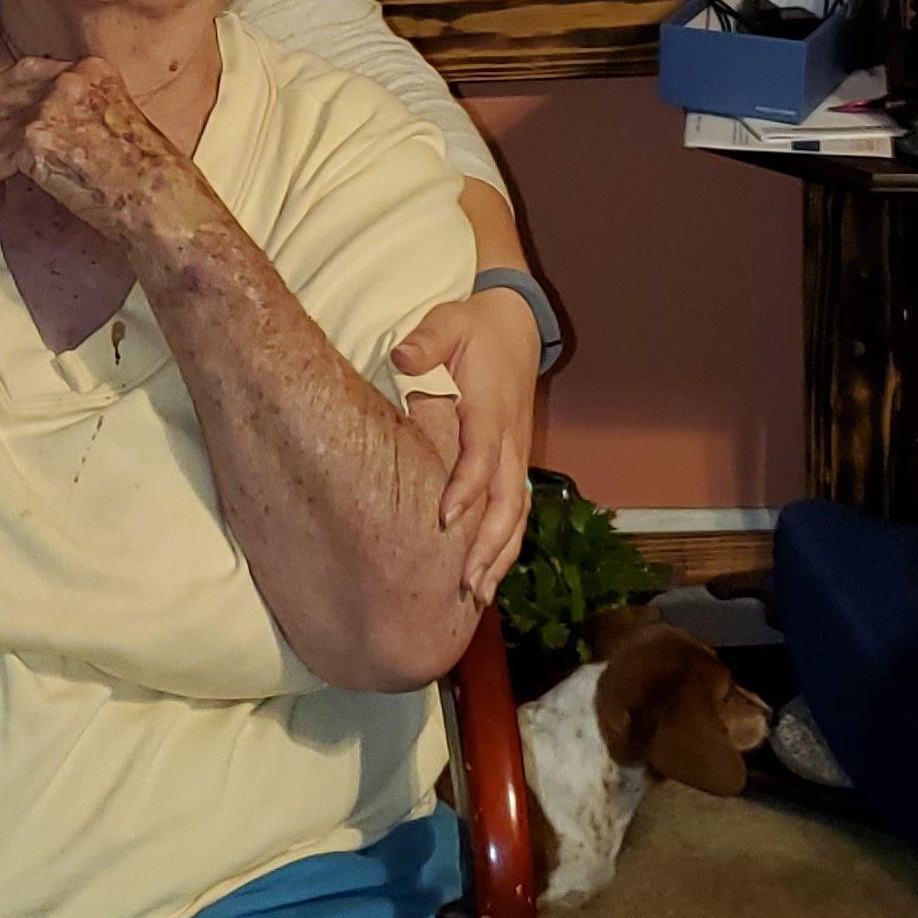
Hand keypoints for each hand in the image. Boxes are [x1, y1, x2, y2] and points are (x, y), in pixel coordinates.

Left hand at [0, 54, 198, 245]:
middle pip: (2, 95)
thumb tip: (53, 132)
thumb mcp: (121, 122)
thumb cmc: (153, 177)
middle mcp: (68, 81)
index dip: (6, 95)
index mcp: (92, 71)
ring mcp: (48, 108)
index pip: (30, 71)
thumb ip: (83, 114)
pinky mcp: (33, 142)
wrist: (159, 199)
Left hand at [391, 285, 540, 606]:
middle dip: (488, 545)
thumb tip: (401, 360)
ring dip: (500, 555)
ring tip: (479, 596)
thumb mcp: (447, 322)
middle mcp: (509, 440)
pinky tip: (488, 576)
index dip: (466, 489)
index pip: (482, 457)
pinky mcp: (514, 462)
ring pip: (516, 513)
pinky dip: (505, 545)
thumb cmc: (473, 327)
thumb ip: (425, 343)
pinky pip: (516, 509)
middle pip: (507, 501)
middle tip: (466, 584)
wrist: (516, 323)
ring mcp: (516, 454)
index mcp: (490, 409)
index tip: (445, 520)